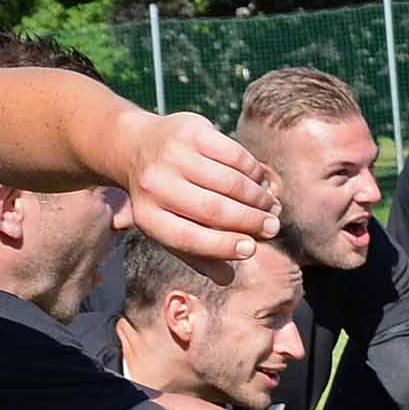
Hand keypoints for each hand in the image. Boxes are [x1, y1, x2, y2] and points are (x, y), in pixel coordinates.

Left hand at [124, 112, 281, 264]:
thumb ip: (197, 253)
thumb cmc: (162, 198)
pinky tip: (260, 181)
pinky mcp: (191, 131)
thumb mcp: (169, 226)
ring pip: (229, 182)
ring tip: (271, 207)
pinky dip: (254, 172)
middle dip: (250, 221)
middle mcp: (155, 185)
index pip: (188, 238)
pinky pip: (234, 155)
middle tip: (272, 228)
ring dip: (258, 198)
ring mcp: (173, 155)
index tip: (252, 249)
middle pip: (213, 210)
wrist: (135, 146)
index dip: (224, 246)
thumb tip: (228, 278)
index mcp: (147, 216)